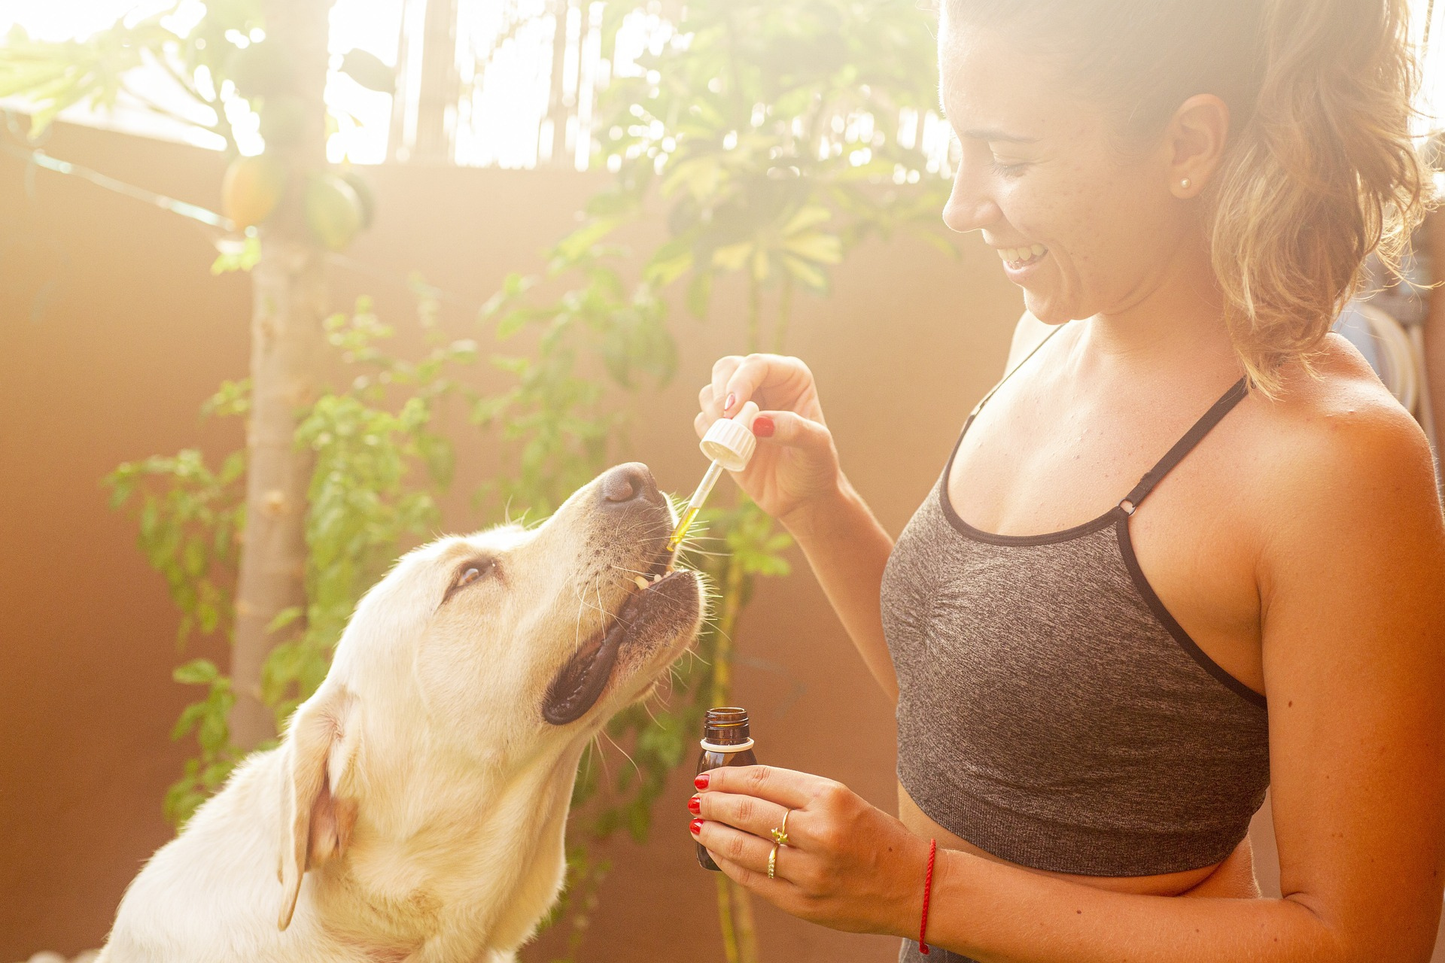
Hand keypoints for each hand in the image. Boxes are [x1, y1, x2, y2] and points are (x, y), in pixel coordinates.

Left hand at [689, 765, 930, 936]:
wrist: (915, 888)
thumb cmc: (878, 838)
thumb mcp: (845, 801)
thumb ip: (799, 795)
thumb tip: (744, 789)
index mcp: (830, 798)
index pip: (763, 780)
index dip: (728, 777)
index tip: (709, 776)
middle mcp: (818, 832)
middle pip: (748, 811)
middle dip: (714, 803)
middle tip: (697, 798)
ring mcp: (809, 871)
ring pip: (743, 847)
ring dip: (713, 833)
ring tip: (699, 824)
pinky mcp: (803, 902)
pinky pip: (754, 880)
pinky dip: (729, 865)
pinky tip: (718, 854)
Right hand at [695, 354, 841, 524]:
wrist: (802, 497)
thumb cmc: (815, 467)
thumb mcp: (816, 447)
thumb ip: (793, 430)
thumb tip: (758, 422)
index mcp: (789, 377)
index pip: (756, 364)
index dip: (740, 381)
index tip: (734, 409)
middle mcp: (762, 385)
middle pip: (725, 368)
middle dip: (721, 393)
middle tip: (727, 421)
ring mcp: (740, 406)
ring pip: (709, 394)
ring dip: (714, 416)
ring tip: (737, 442)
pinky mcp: (723, 429)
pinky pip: (702, 421)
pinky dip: (708, 434)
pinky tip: (729, 451)